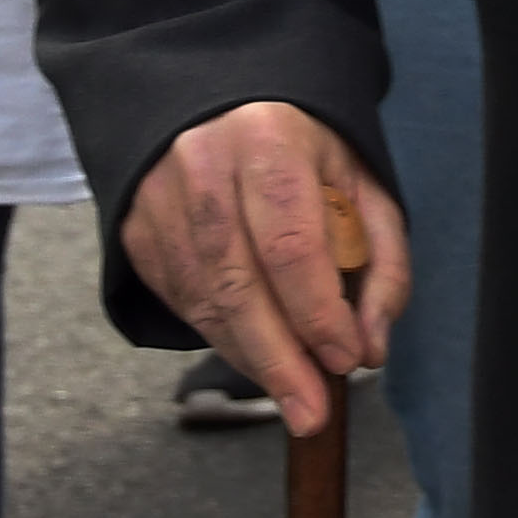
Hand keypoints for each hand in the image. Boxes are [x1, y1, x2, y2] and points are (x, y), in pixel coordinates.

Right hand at [120, 99, 409, 438]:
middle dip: (280, 361)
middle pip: (238, 283)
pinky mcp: (134, 231)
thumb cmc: (300, 149)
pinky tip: (256, 356)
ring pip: (204, 301)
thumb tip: (371, 345)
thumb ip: (382, 262)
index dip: (318, 312)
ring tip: (292, 396)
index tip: (346, 358)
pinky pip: (180, 302)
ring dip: (251, 359)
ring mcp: (158, 199)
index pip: (290, 244)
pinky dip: (221, 338)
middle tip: (312, 413)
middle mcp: (201, 166)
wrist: (216, 103)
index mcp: (267, 140)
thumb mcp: (360, 183)